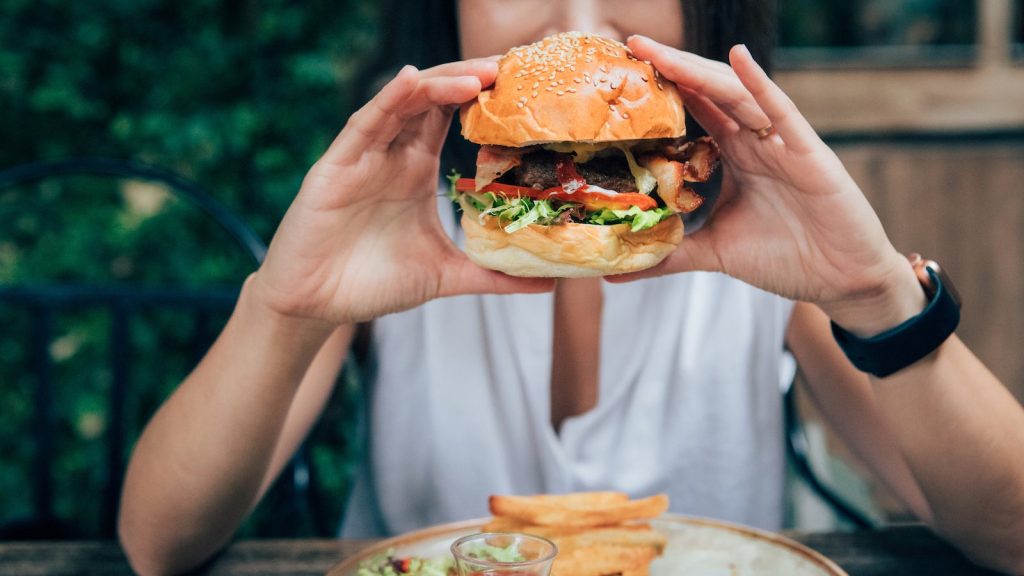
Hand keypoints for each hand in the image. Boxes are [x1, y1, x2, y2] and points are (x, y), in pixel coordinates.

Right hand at [253, 61, 552, 324]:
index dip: (484, 99)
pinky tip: (410, 81)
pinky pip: (364, 124)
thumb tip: (548, 281)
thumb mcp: (445, 275)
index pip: (452, 117)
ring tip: (476, 77)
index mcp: (416, 169)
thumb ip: (492, 275)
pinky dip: (388, 100)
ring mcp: (364, 156)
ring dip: (439, 85)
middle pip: (433, 100)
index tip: (524, 91)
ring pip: (403, 103)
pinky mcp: (336, 167)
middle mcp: (392, 155)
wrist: (316, 306)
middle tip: (508, 70)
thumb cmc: (373, 283)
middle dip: (469, 80)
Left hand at [614, 36, 924, 334]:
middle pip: (708, 92)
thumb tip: (613, 273)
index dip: (662, 90)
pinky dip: (759, 84)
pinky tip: (737, 59)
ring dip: (699, 71)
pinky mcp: (810, 153)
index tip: (622, 74)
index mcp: (735, 155)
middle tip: (632, 45)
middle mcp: (756, 140)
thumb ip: (668, 254)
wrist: (841, 281)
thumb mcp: (714, 253)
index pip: (694, 111)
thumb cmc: (787, 258)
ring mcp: (782, 142)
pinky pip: (781, 112)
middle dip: (672, 67)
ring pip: (736, 95)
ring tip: (662, 52)